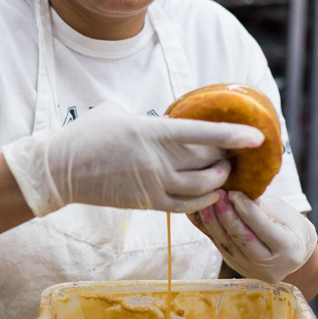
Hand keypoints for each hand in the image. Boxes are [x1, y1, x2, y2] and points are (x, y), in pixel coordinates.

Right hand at [2, 102, 263, 215]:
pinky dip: (204, 202)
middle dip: (227, 157)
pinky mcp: (147, 202)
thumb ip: (147, 118)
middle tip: (236, 151)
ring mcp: (152, 184)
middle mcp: (156, 160)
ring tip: (224, 172)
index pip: (202, 133)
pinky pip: (186, 207)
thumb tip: (164, 120)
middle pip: (207, 162)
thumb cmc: (86, 135)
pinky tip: (211, 194)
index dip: (232, 135)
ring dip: (219, 180)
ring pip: (202, 188)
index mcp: (150, 132)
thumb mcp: (117, 111)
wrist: (60, 169)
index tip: (257, 135)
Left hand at [191, 191, 316, 283]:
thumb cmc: (290, 224)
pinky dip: (208, 229)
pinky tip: (199, 214)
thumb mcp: (283, 212)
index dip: (247, 210)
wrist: (292, 250)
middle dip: (227, 216)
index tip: (234, 192)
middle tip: (216, 195)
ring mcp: (252, 270)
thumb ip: (261, 207)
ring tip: (205, 203)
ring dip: (213, 223)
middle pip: (243, 240)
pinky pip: (219, 247)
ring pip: (227, 246)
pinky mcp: (236, 266)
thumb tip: (236, 193)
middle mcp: (271, 266)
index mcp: (290, 249)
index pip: (265, 228)